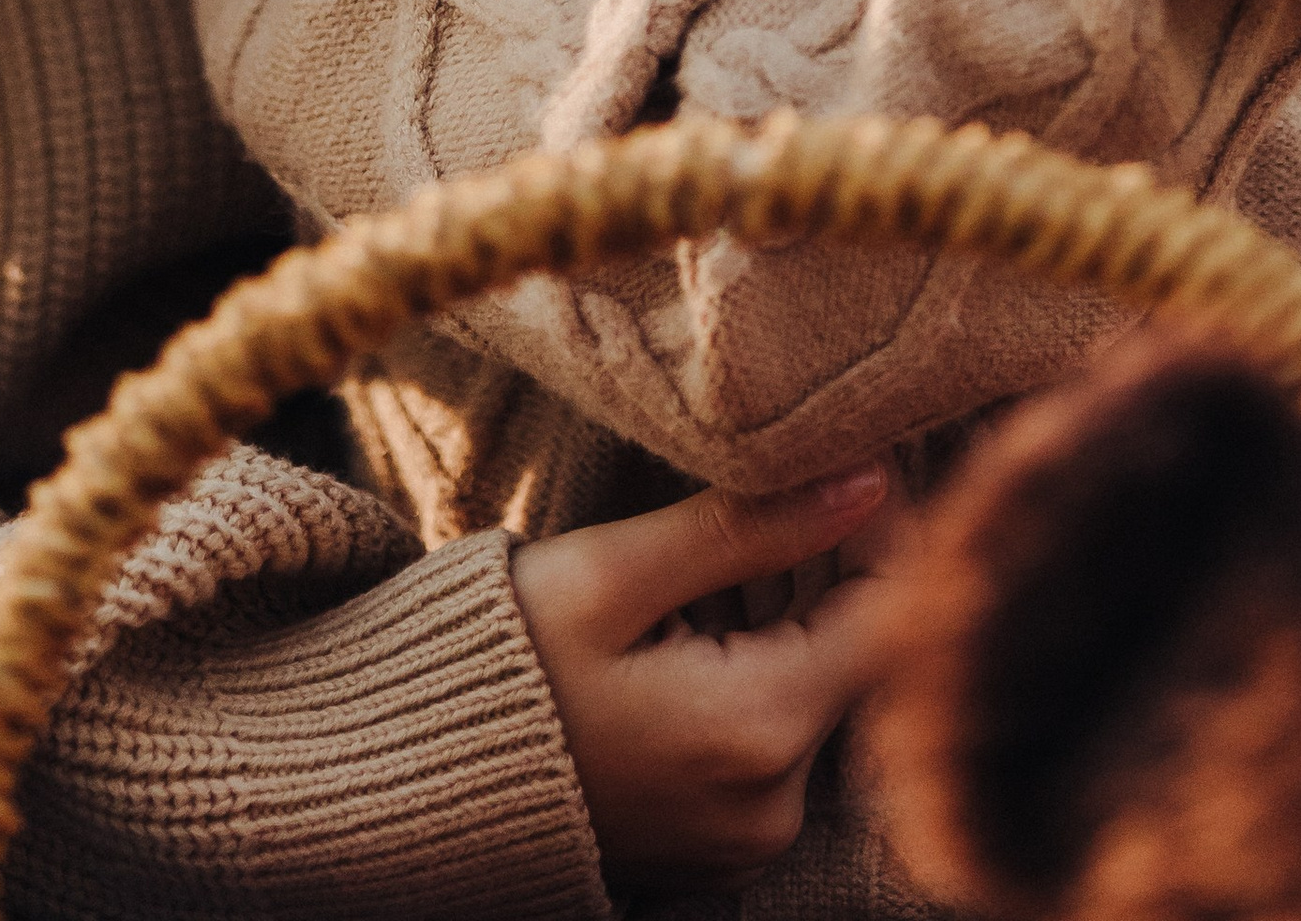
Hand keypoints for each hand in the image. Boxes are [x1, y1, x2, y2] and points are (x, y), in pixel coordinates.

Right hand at [512, 465, 895, 889]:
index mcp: (758, 734)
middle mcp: (773, 808)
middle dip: (829, 563)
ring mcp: (748, 839)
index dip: (883, 528)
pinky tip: (701, 614)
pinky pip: (775, 738)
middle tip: (781, 480)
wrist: (408, 780)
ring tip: (726, 545)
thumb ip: (748, 525)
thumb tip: (869, 478)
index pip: (891, 615)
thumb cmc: (500, 663)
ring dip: (789, 611)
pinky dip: (758, 666)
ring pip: (817, 693)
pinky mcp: (720, 845)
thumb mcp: (614, 573)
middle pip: (857, 657)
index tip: (850, 453)